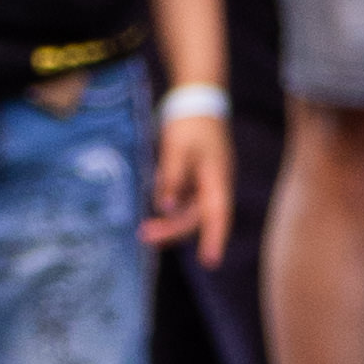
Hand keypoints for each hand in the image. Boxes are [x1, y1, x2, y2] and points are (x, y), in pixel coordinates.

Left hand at [147, 103, 234, 265]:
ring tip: (145, 232)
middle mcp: (215, 185)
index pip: (218, 215)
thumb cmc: (190, 124)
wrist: (196, 101)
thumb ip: (172, 179)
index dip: (214, 239)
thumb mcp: (177, 149)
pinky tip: (156, 212)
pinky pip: (184, 200)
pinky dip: (171, 208)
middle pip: (198, 217)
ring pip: (190, 211)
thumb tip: (166, 208)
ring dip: (170, 223)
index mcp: (218, 179)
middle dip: (174, 230)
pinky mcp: (196, 178)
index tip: (209, 262)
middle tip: (145, 236)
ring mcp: (206, 182)